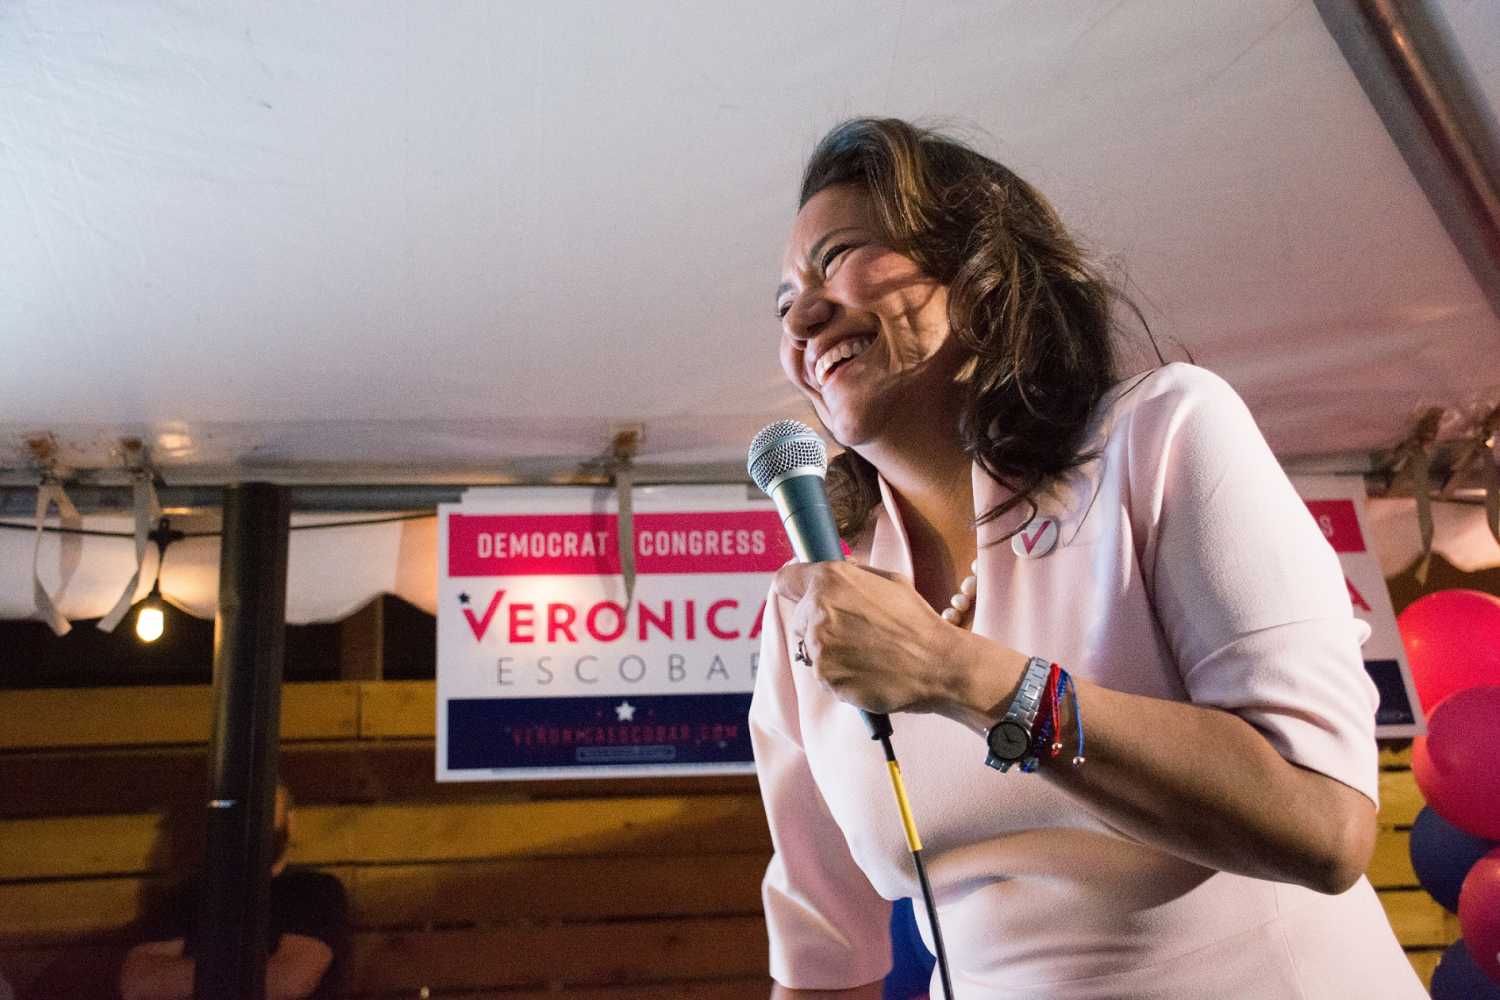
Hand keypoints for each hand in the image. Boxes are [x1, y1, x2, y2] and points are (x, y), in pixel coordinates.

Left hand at [774, 561, 987, 715]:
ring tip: (868, 654)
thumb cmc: (917, 622)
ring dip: (832, 652)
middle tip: (856, 633)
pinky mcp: (825, 678)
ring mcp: (819, 647)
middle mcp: (817, 611)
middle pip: (800, 618)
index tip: (801, 596)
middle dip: (820, 624)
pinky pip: (824, 675)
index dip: (795, 588)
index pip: (786, 580)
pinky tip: (868, 670)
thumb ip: (851, 577)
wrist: (938, 665)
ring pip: (812, 649)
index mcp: (830, 580)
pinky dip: (841, 675)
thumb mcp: (888, 581)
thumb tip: (830, 578)